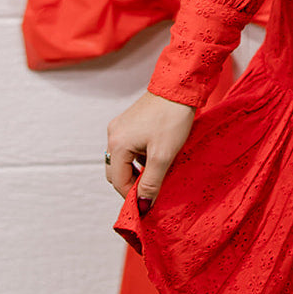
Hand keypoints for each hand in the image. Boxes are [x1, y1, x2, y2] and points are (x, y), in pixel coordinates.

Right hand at [105, 91, 194, 210]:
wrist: (179, 86)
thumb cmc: (172, 119)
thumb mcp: (163, 155)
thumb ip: (151, 182)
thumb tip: (142, 206)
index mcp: (117, 144)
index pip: (117, 182)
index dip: (132, 196)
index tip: (148, 205)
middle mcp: (113, 135)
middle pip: (116, 171)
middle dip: (132, 184)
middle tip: (153, 190)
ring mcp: (120, 126)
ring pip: (123, 160)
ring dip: (137, 170)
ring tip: (158, 172)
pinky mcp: (130, 121)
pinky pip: (129, 148)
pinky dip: (140, 157)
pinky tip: (157, 156)